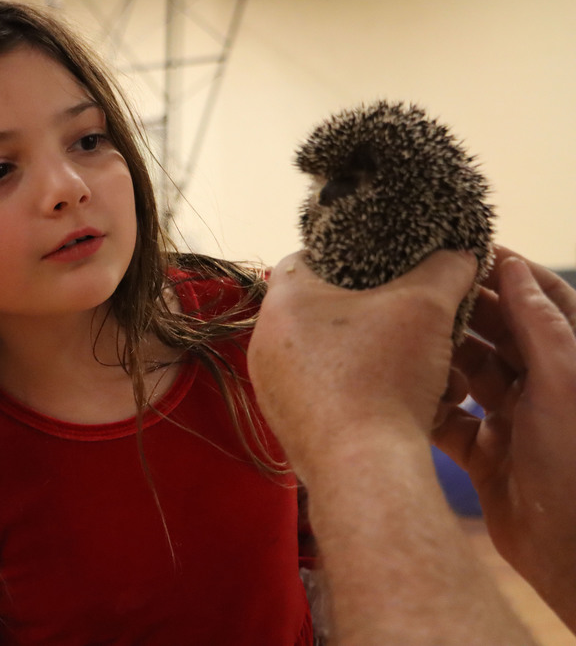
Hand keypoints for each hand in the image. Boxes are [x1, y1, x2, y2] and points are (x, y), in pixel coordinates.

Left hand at [248, 250, 476, 481]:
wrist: (365, 470)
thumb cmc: (384, 378)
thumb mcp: (425, 308)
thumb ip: (444, 270)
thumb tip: (460, 254)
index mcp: (281, 304)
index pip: (308, 259)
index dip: (351, 256)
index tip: (387, 266)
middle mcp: (265, 345)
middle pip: (324, 311)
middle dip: (374, 314)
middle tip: (412, 319)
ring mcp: (273, 389)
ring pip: (332, 357)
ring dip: (378, 357)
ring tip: (421, 367)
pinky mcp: (289, 425)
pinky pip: (328, 395)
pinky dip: (366, 392)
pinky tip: (405, 402)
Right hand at [434, 245, 575, 629]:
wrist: (568, 551)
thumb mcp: (564, 381)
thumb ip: (539, 324)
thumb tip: (513, 266)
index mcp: (571, 361)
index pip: (542, 299)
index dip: (509, 271)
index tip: (468, 247)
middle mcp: (542, 385)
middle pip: (499, 332)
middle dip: (464, 310)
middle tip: (420, 285)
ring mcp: (511, 418)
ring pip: (468, 371)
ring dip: (440, 357)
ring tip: (405, 333)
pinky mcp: (482, 451)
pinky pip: (447, 417)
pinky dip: (429, 405)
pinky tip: (404, 390)